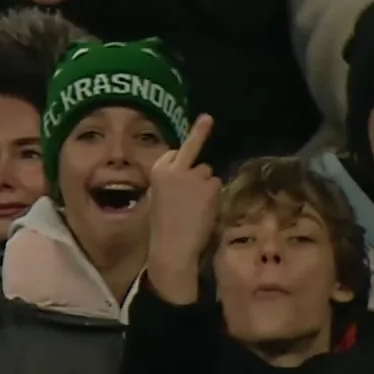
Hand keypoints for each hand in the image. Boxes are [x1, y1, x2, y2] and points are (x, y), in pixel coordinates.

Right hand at [147, 114, 219, 303]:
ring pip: (207, 171)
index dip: (180, 161)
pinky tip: (206, 210)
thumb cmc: (162, 227)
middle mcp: (175, 168)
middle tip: (209, 125)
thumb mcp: (156, 197)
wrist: (172, 247)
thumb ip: (168, 181)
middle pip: (192, 150)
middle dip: (200, 144)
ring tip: (198, 206)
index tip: (183, 166)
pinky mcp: (210, 186)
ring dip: (206, 184)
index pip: (173, 153)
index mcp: (157, 171)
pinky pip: (217, 184)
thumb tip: (183, 173)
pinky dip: (215, 196)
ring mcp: (194, 175)